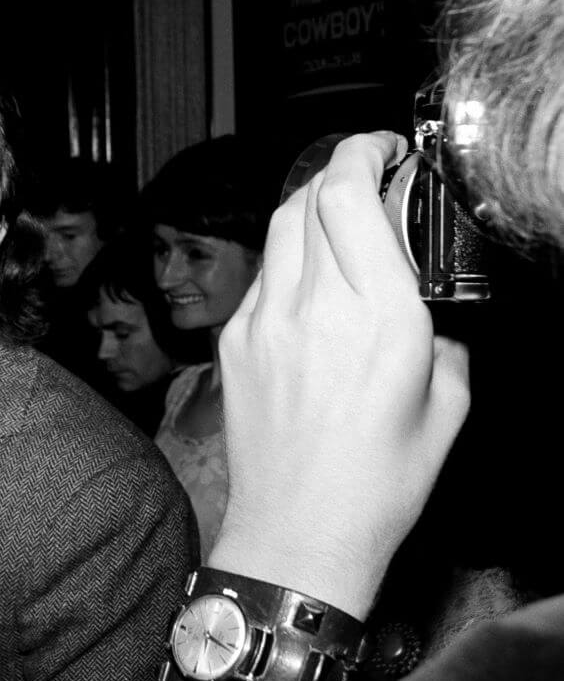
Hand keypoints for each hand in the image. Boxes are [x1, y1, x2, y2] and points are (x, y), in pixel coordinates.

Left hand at [208, 132, 470, 617]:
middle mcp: (315, 307)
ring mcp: (263, 322)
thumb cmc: (376, 483)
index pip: (349, 194)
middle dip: (339, 170)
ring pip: (278, 230)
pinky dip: (286, 263)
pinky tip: (307, 288)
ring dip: (309, 209)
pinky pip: (259, 277)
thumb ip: (442, 339)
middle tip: (367, 177)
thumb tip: (424, 308)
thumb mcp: (448, 405)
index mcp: (380, 317)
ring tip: (337, 224)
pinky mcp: (233, 342)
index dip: (363, 151)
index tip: (384, 148)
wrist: (298, 533)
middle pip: (308, 196)